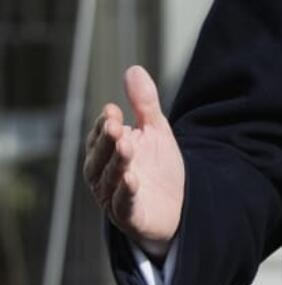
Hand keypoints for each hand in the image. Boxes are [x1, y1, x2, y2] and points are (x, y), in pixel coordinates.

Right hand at [82, 65, 184, 258]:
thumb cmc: (159, 166)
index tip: (113, 110)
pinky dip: (126, 191)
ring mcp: (113, 197)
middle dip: (107, 141)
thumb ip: (144, 103)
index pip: (100, 136)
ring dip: (117, 162)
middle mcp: (103, 175)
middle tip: (116, 125)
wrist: (179, 204)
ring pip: (110, 178)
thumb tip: (133, 68)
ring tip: (127, 145)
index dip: (104, 124)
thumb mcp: (155, 130)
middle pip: (101, 156)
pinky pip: (124, 204)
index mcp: (106, 153)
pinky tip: (132, 178)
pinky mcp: (130, 216)